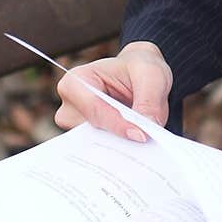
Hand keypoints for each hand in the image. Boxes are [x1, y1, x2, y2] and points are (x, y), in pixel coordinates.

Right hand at [54, 41, 171, 142]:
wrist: (140, 76)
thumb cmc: (140, 68)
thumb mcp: (152, 75)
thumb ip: (149, 102)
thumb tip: (144, 134)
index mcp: (75, 82)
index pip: (95, 110)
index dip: (119, 125)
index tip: (141, 136)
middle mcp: (69, 106)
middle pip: (92, 133)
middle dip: (119, 140)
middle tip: (145, 144)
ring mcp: (75, 127)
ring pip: (97, 146)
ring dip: (120, 147)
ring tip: (144, 146)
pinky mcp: (86, 140)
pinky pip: (102, 152)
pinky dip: (121, 150)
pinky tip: (138, 150)